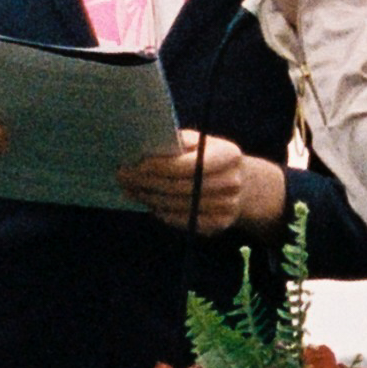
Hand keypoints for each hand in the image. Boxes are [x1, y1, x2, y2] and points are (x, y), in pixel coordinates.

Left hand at [122, 133, 288, 237]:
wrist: (243, 186)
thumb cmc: (212, 158)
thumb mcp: (202, 142)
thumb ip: (180, 143)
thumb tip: (146, 147)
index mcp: (229, 156)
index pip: (187, 165)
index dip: (159, 166)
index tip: (135, 164)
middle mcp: (231, 183)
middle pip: (179, 187)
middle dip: (146, 182)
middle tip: (123, 177)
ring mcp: (227, 207)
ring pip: (176, 205)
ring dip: (149, 197)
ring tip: (130, 189)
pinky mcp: (218, 225)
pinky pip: (181, 220)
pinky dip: (162, 212)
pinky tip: (149, 202)